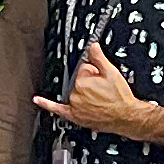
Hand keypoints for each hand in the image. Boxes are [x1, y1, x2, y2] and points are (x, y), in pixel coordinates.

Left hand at [32, 41, 150, 136]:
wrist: (126, 116)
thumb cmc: (121, 98)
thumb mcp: (112, 73)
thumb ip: (99, 58)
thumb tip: (92, 46)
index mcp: (83, 81)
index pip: (84, 69)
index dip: (94, 71)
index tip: (102, 77)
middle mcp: (75, 93)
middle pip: (79, 81)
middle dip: (90, 83)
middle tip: (104, 90)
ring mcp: (74, 105)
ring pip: (75, 92)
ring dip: (84, 93)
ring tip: (100, 99)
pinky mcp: (74, 116)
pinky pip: (56, 109)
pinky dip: (46, 104)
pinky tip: (37, 100)